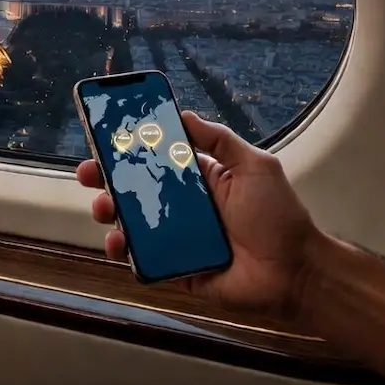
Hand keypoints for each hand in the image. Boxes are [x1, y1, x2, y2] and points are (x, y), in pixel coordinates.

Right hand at [77, 110, 320, 321]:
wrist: (294, 271)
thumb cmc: (278, 216)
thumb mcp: (255, 166)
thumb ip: (219, 140)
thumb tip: (183, 113)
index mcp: (197, 181)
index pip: (155, 160)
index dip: (129, 151)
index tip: (105, 139)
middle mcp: (181, 207)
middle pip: (133, 190)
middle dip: (106, 180)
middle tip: (89, 174)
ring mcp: (174, 239)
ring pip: (130, 223)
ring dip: (110, 213)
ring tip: (104, 208)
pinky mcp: (172, 268)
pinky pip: (140, 258)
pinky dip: (123, 251)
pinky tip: (118, 242)